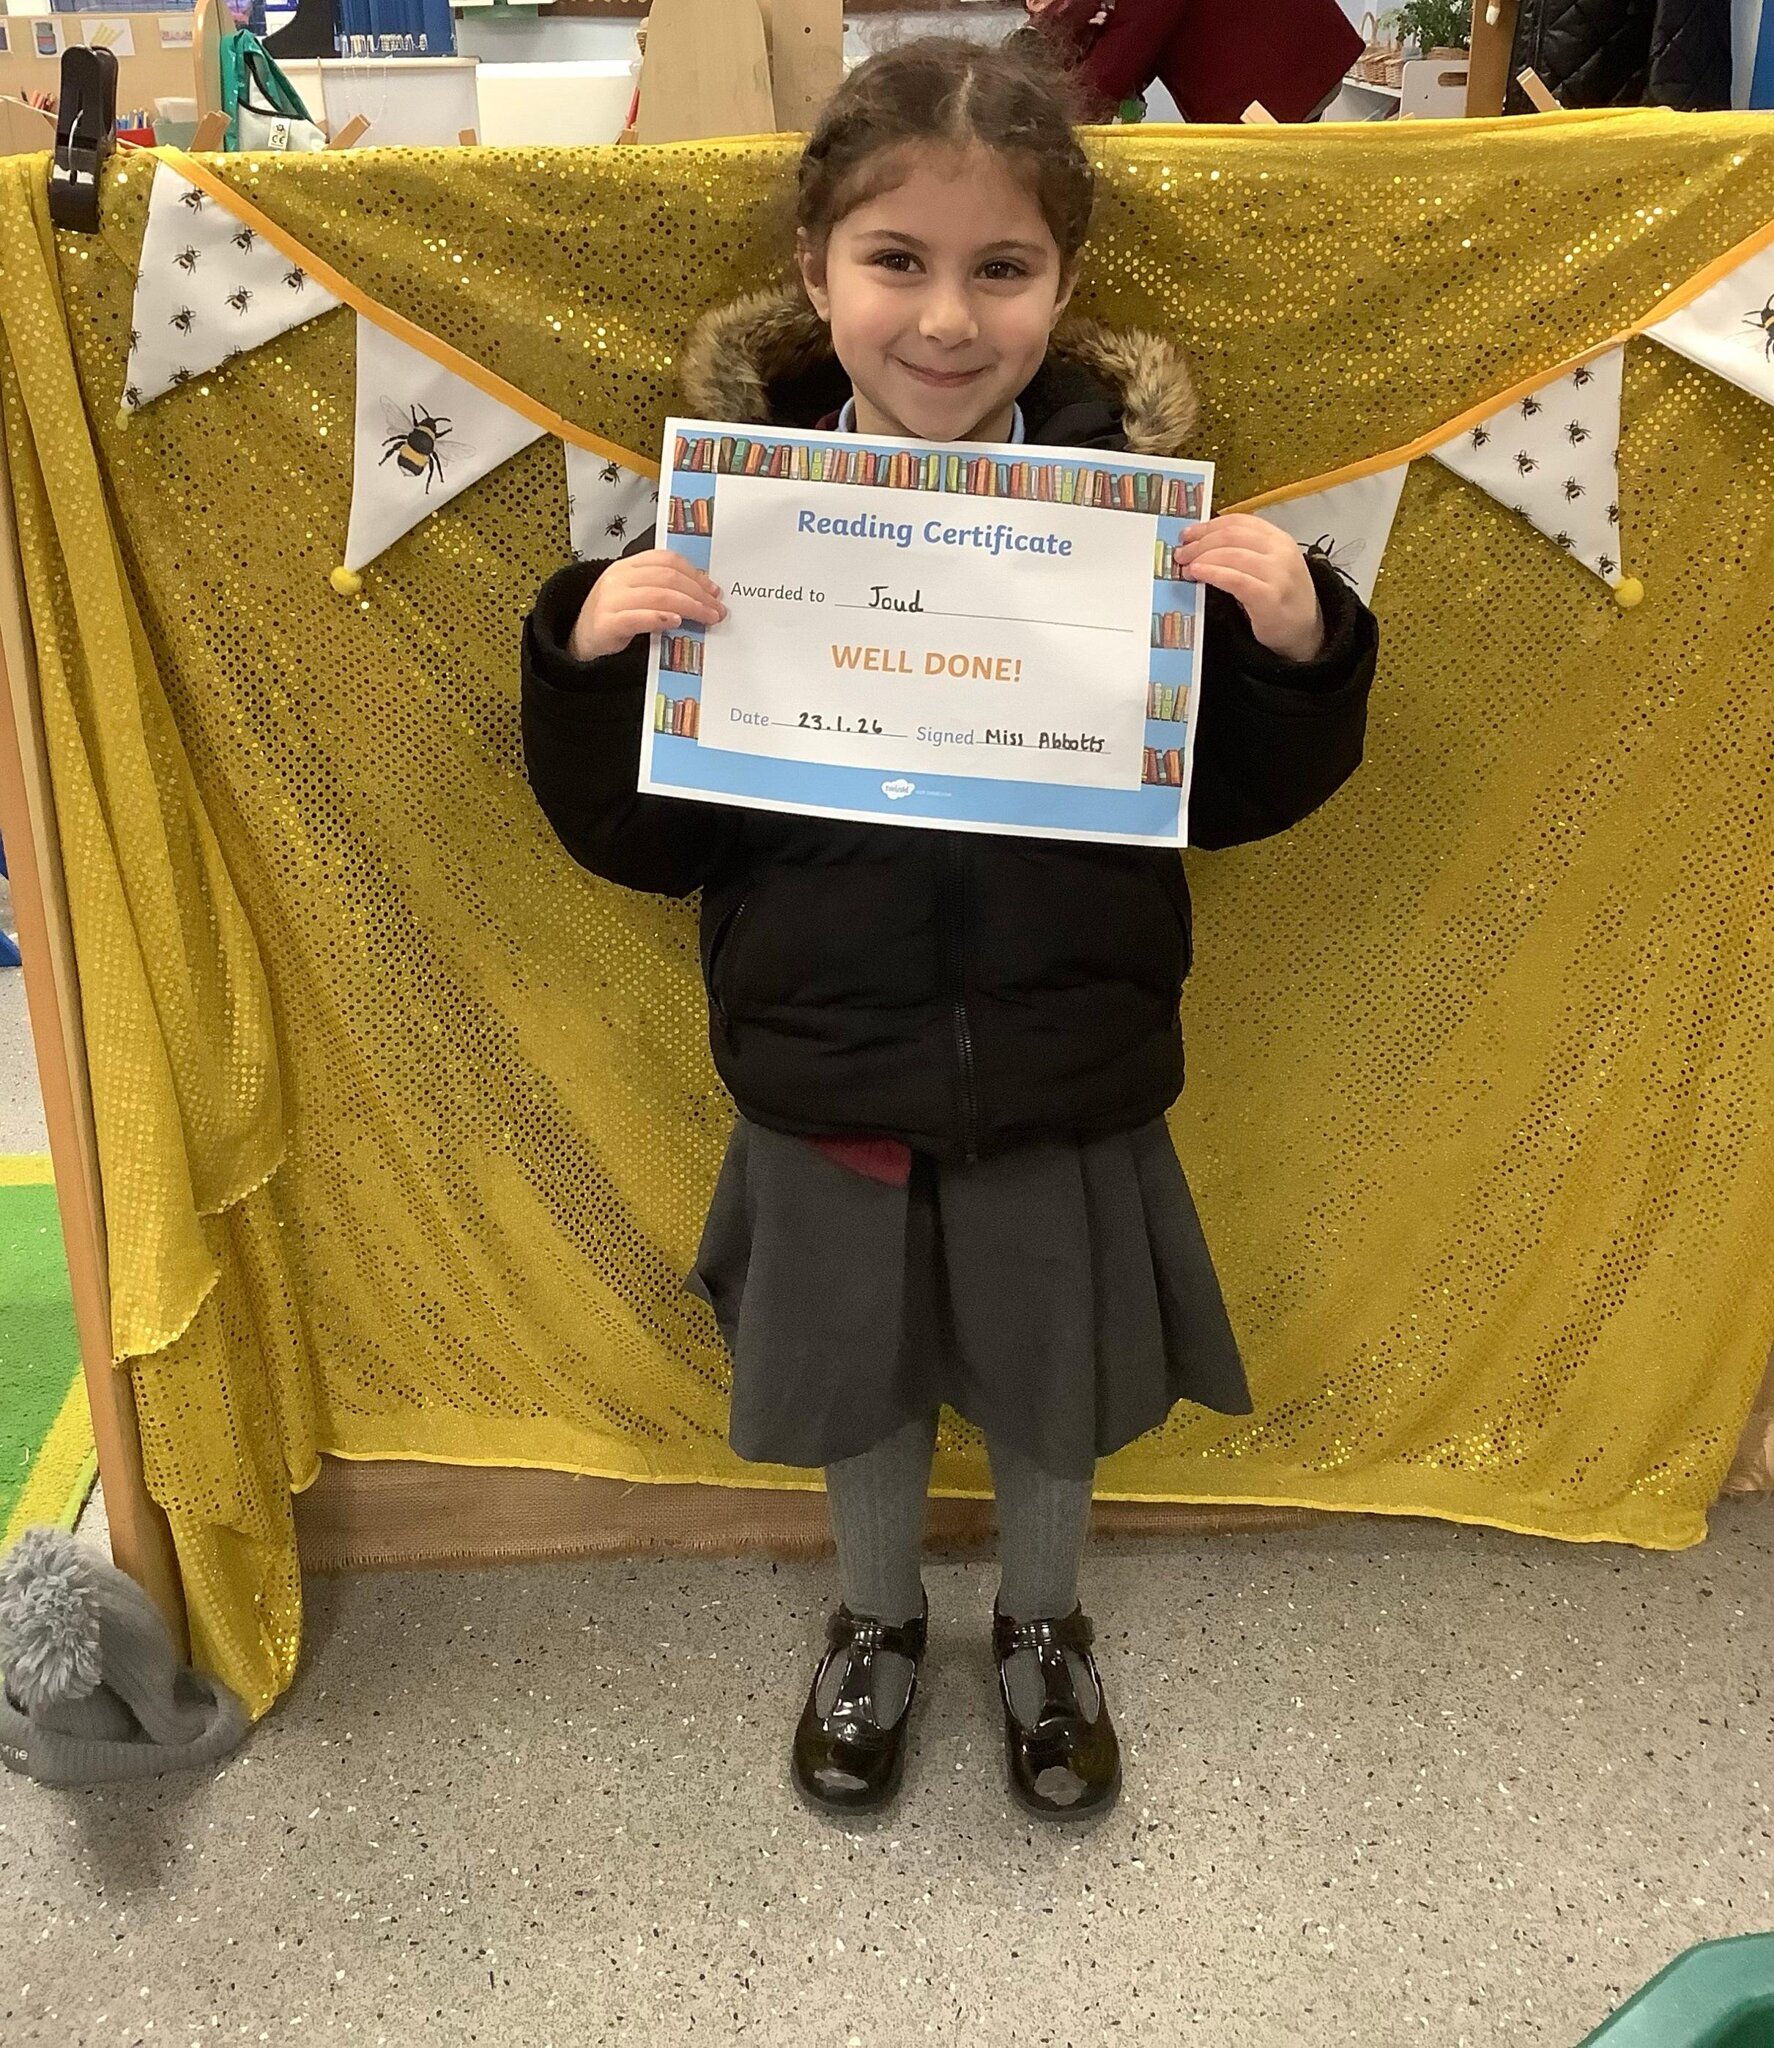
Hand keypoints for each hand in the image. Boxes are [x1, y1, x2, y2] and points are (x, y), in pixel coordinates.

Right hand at [568, 548, 726, 661]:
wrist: (581, 640)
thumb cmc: (613, 618)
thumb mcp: (636, 595)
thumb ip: (663, 589)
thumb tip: (702, 593)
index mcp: (628, 566)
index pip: (667, 560)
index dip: (695, 573)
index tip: (712, 589)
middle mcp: (619, 578)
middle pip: (668, 578)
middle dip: (698, 594)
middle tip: (715, 609)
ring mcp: (611, 598)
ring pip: (659, 595)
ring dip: (689, 607)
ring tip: (705, 618)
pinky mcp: (608, 622)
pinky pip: (638, 617)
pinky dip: (660, 618)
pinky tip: (676, 622)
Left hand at [1173, 514, 1325, 663]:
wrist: (1306, 632)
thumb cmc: (1282, 599)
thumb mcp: (1269, 566)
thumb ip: (1244, 552)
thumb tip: (1201, 544)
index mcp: (1279, 539)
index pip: (1238, 521)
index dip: (1208, 526)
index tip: (1189, 534)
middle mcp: (1280, 551)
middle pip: (1231, 535)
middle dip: (1200, 543)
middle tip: (1182, 553)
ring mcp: (1277, 573)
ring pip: (1231, 554)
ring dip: (1202, 558)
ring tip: (1187, 567)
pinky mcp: (1269, 597)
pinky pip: (1235, 579)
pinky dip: (1213, 573)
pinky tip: (1198, 573)